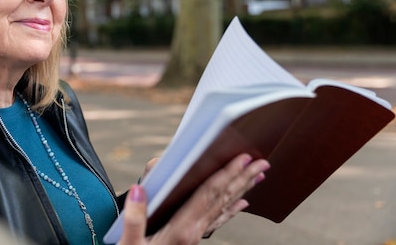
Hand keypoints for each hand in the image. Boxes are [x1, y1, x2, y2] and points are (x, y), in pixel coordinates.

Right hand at [117, 154, 269, 244]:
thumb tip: (139, 190)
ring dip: (241, 190)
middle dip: (243, 178)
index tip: (242, 159)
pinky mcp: (191, 240)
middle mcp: (193, 233)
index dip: (226, 175)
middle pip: (223, 199)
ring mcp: (195, 238)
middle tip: (262, 162)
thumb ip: (133, 219)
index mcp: (181, 229)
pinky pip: (217, 221)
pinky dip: (231, 210)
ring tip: (258, 176)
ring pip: (224, 209)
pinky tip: (241, 203)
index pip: (208, 195)